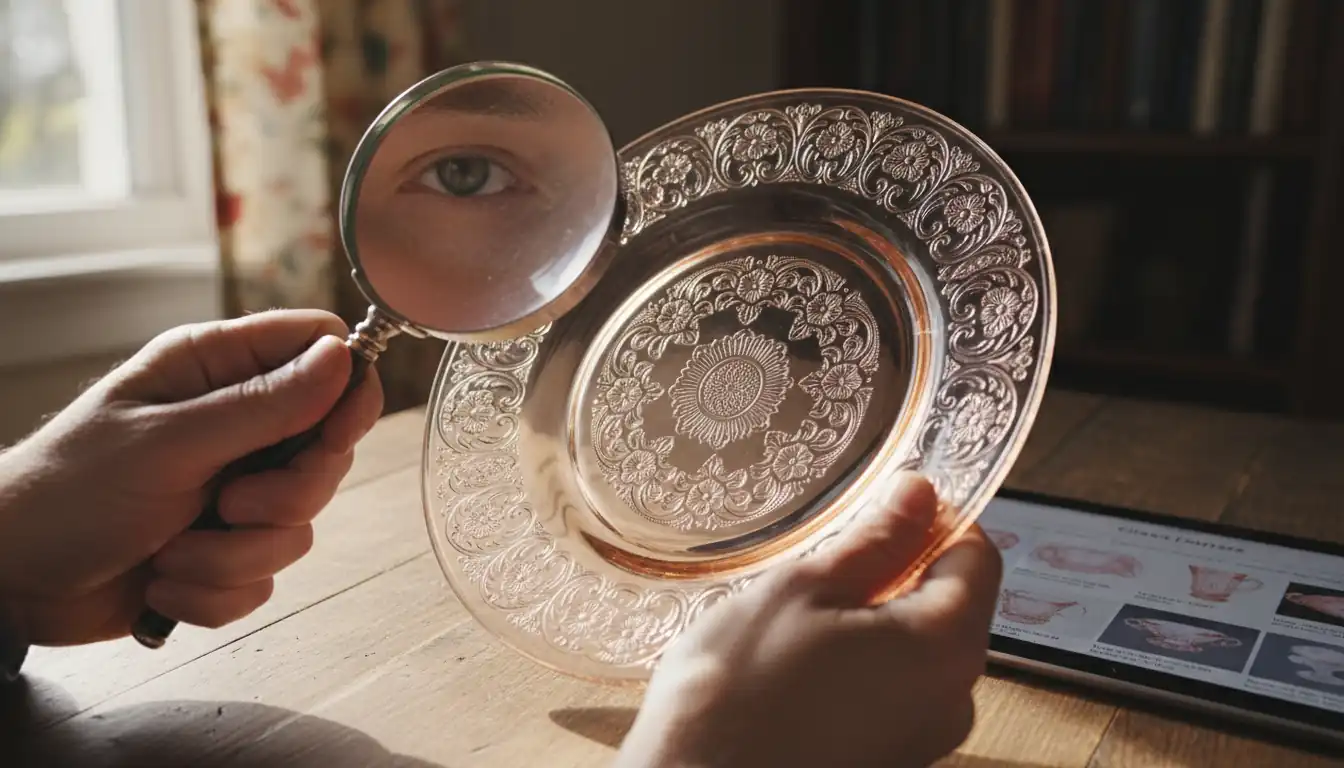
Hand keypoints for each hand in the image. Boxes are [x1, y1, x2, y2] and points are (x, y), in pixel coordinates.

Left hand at [0, 309, 382, 645]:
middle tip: (231, 505)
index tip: (336, 432)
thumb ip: (263, 406)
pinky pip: (267, 575)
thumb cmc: (70, 492)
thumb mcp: (170, 443)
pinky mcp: (226, 549)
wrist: (13, 582)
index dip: (345, 387)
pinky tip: (165, 581)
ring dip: (238, 554)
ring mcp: (234, 489)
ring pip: (300, 524)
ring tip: (173, 551)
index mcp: (215, 370)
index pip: (318, 350)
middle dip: (286, 496)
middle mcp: (234, 424)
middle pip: (327, 450)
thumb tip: (342, 358)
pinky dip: (217, 588)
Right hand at [615, 473, 1001, 767]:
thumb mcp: (802, 589)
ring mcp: (923, 742)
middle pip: (949, 607)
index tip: (884, 504)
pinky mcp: (889, 762)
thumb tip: (919, 496)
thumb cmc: (739, 693)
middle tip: (821, 567)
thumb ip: (875, 541)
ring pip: (914, 653)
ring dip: (868, 624)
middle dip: (896, 574)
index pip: (977, 557)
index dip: (936, 518)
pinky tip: (796, 673)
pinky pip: (890, 695)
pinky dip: (856, 670)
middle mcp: (952, 702)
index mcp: (944, 648)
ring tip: (796, 625)